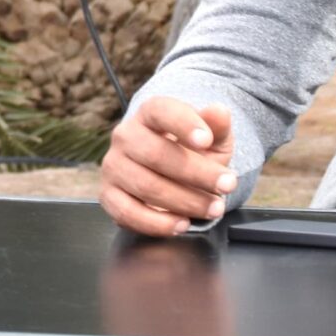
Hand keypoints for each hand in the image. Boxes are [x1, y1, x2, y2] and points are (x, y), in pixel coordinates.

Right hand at [102, 97, 237, 236]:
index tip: (207, 140)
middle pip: (156, 154)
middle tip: (227, 186)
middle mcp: (125, 137)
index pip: (162, 111)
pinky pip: (128, 213)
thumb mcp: (212, 138)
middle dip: (197, 174)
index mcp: (149, 114)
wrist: (170, 174)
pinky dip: (157, 223)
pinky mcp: (108, 196)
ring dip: (185, 202)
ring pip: (146, 186)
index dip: (184, 124)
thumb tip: (220, 112)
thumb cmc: (191, 152)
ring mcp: (114, 167)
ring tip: (213, 208)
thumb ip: (217, 125)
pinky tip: (182, 224)